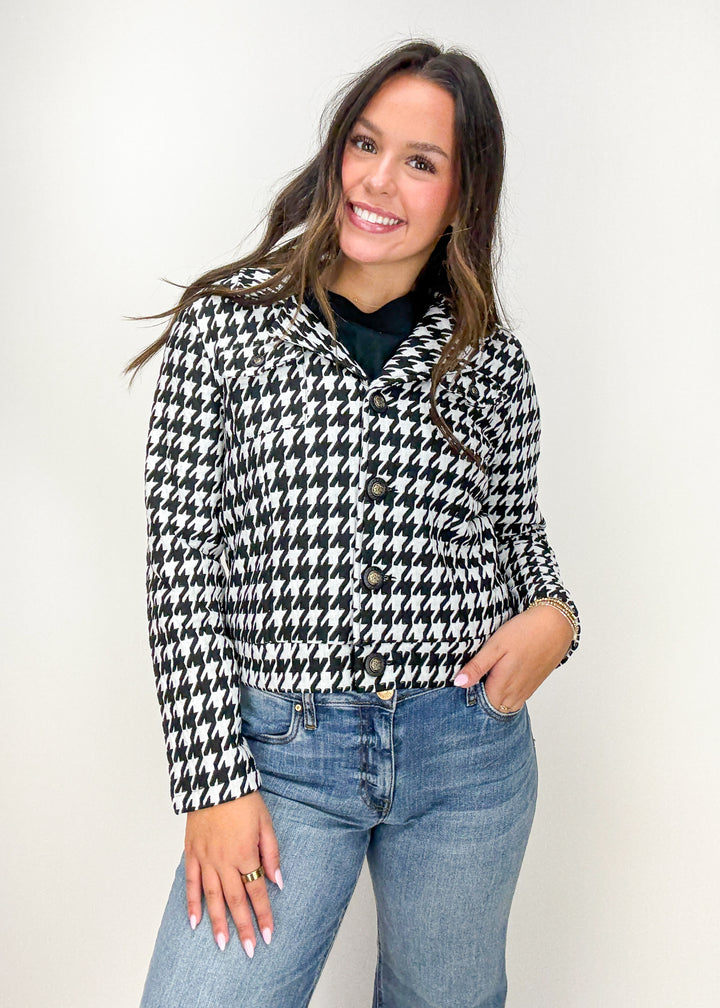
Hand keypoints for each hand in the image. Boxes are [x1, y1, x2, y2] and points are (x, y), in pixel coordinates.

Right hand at [184, 790, 281, 956]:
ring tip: (222, 944)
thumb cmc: (243, 799)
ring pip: (212, 897)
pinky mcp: (192, 853)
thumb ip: (271, 853)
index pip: (256, 891)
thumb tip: (277, 881)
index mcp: (245, 853)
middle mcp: (224, 861)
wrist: (215, 780)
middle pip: (235, 900)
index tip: (268, 935)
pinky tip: (195, 921)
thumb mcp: (266, 823)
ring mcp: (205, 858)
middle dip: (243, 927)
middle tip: (248, 950)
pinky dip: (192, 903)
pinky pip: (191, 883)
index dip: (263, 915)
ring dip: (217, 923)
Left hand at [453, 604, 573, 711]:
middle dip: (481, 700)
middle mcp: (515, 693)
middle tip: (473, 681)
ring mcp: (526, 690)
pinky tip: (502, 680)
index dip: (470, 697)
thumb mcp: (495, 646)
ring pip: (505, 706)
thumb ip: (477, 667)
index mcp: (502, 685)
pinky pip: (517, 700)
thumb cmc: (524, 632)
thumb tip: (459, 683)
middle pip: (493, 708)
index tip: (464, 684)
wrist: (555, 626)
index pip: (480, 705)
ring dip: (494, 699)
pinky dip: (506, 696)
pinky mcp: (533, 685)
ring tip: (486, 681)